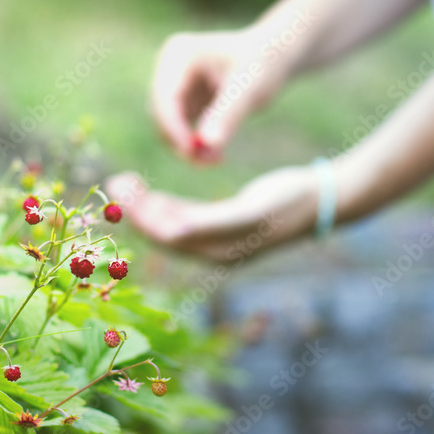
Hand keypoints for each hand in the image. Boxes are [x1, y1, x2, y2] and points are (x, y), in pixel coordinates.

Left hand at [105, 167, 319, 262]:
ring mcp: (220, 243)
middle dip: (137, 209)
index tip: (120, 187)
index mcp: (218, 251)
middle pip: (165, 234)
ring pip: (172, 227)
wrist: (319, 200)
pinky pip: (187, 221)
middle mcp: (215, 253)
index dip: (140, 214)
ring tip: (125, 183)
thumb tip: (168, 232)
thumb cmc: (287, 201)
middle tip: (114, 180)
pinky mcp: (225, 229)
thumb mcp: (248, 212)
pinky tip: (151, 194)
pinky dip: (166, 207)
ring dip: (147, 207)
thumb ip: (208, 223)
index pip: (167, 236)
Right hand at [151, 29, 289, 163]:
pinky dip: (194, 145)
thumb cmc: (263, 65)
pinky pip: (180, 130)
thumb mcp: (248, 90)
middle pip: (161, 113)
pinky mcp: (184, 101)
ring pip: (168, 126)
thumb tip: (208, 143)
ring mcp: (174, 85)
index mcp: (180, 55)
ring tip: (217, 160)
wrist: (273, 58)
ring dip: (187, 147)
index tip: (191, 151)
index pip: (166, 96)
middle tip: (205, 164)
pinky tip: (217, 155)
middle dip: (179, 141)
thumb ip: (228, 115)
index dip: (173, 126)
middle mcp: (170, 68)